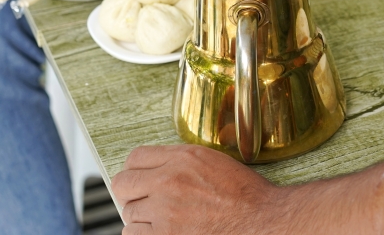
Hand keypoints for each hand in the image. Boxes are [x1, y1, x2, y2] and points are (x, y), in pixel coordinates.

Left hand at [112, 145, 278, 234]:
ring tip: (164, 219)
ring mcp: (165, 210)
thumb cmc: (244, 194)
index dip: (135, 169)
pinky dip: (145, 234)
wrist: (260, 221)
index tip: (139, 178)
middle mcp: (170, 180)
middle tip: (142, 200)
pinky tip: (163, 231)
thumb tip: (154, 169)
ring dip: (142, 218)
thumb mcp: (214, 162)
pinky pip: (134, 234)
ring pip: (129, 213)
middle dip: (130, 193)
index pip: (135, 157)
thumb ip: (181, 161)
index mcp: (183, 157)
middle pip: (122, 184)